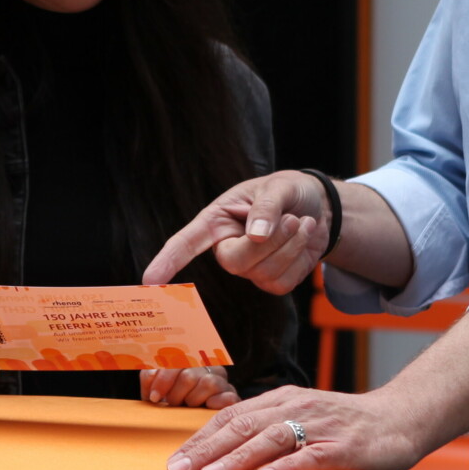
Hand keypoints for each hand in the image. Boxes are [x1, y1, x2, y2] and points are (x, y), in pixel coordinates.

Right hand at [141, 171, 328, 293]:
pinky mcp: (271, 282)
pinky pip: (283, 282)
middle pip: (235, 262)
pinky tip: (303, 239)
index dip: (168, 261)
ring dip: (292, 245)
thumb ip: (265, 208)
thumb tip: (255, 237)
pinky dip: (300, 259)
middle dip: (271, 242)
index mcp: (217, 221)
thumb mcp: (277, 187)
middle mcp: (227, 248)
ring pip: (264, 272)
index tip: (150, 279)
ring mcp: (249, 269)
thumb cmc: (288, 191)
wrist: (318, 207)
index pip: (186, 242)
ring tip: (300, 222)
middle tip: (292, 218)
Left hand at [142, 366, 238, 408]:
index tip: (154, 397)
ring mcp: (223, 382)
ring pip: (208, 383)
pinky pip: (228, 397)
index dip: (163, 379)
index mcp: (190, 361)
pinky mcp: (233, 398)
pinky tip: (206, 408)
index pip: (177, 360)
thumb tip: (152, 374)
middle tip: (172, 404)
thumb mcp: (155, 390)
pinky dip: (215, 404)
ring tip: (188, 407)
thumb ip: (149, 378)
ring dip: (193, 399)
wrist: (187, 424)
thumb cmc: (171, 404)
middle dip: (176, 394)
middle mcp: (209, 368)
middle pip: (189, 375)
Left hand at [163, 385, 428, 469]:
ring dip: (238, 458)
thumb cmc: (344, 424)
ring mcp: (321, 426)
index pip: (232, 417)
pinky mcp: (344, 447)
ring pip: (272, 439)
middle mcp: (297, 408)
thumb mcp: (302, 417)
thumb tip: (224, 451)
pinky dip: (286, 468)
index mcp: (282, 400)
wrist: (399, 419)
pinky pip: (311, 457)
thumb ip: (269, 428)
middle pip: (244, 426)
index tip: (174, 461)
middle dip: (207, 450)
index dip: (201, 438)